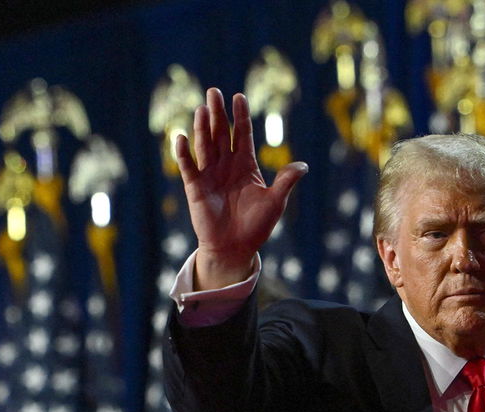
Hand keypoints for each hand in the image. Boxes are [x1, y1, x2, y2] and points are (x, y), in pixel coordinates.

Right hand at [174, 87, 306, 288]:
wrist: (236, 248)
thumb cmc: (256, 226)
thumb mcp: (276, 202)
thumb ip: (286, 182)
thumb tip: (303, 166)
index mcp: (245, 165)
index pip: (242, 134)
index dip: (241, 116)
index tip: (239, 96)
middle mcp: (226, 165)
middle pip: (221, 133)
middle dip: (218, 113)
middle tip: (214, 91)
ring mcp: (210, 175)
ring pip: (205, 145)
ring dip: (203, 127)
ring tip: (203, 108)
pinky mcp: (195, 187)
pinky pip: (188, 167)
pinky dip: (184, 153)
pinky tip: (181, 137)